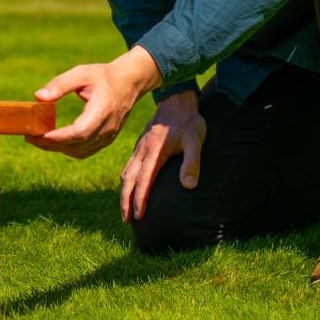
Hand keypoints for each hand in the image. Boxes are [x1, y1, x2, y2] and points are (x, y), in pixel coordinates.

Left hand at [26, 46, 161, 158]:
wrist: (129, 83)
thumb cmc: (103, 76)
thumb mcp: (81, 73)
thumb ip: (60, 84)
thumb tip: (38, 97)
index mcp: (102, 110)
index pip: (80, 132)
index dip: (59, 137)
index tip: (38, 135)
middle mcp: (107, 127)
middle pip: (77, 145)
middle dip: (51, 145)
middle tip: (30, 138)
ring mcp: (109, 136)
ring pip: (79, 152)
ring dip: (58, 148)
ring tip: (38, 139)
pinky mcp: (107, 140)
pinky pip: (85, 151)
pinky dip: (68, 149)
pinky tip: (55, 141)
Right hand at [118, 90, 204, 222]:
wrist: (177, 99)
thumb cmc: (189, 121)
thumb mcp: (195, 140)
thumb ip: (192, 163)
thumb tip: (188, 186)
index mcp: (154, 152)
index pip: (144, 181)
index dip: (140, 199)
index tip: (138, 216)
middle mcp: (143, 151)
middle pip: (128, 180)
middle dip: (125, 201)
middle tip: (125, 220)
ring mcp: (139, 147)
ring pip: (125, 173)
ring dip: (123, 192)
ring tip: (125, 209)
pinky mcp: (140, 145)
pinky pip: (128, 166)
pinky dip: (126, 180)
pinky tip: (129, 186)